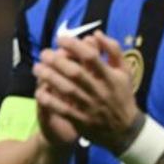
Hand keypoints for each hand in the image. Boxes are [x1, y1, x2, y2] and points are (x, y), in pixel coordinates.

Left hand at [32, 31, 141, 152]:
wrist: (126, 131)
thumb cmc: (123, 96)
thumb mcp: (125, 72)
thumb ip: (113, 51)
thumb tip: (96, 33)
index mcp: (110, 77)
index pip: (90, 57)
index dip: (74, 46)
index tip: (60, 39)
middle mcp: (99, 91)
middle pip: (75, 73)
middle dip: (57, 61)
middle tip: (44, 53)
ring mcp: (90, 107)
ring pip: (67, 90)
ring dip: (50, 78)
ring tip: (37, 68)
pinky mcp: (81, 120)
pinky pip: (63, 110)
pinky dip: (51, 101)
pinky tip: (39, 92)